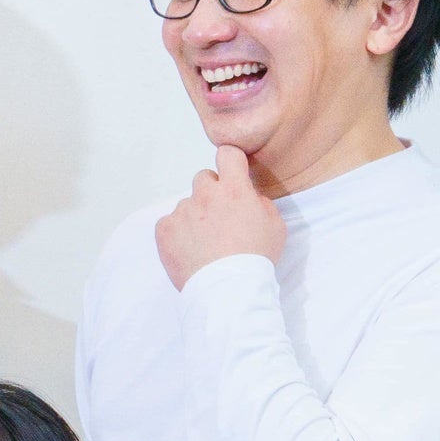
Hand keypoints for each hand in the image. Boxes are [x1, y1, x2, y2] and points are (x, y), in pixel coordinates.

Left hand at [156, 143, 286, 290]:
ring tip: (205, 241)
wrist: (227, 286)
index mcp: (235, 190)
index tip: (231, 171)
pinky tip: (190, 248)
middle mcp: (205, 195)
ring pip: (187, 204)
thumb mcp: (275, 225)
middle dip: (211, 192)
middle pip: (203, 179)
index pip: (227, 153)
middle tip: (219, 216)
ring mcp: (182, 211)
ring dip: (195, 216)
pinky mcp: (164, 229)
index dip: (230, 161)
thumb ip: (260, 202)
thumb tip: (248, 196)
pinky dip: (177, 232)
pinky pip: (169, 222)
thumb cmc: (256, 257)